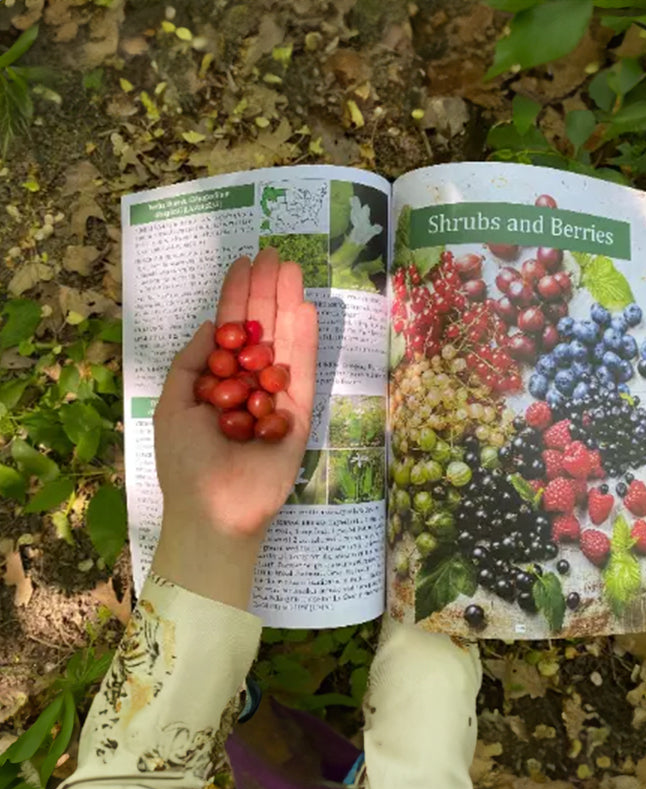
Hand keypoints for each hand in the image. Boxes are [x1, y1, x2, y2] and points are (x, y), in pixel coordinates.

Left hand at [151, 249, 317, 607]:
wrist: (214, 509)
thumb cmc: (185, 461)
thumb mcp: (174, 403)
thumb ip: (192, 362)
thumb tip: (213, 324)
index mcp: (218, 382)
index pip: (231, 330)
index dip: (236, 296)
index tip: (244, 263)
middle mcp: (250, 384)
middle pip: (261, 329)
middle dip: (265, 291)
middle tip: (273, 254)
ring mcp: (277, 398)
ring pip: (284, 344)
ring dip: (288, 305)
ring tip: (291, 269)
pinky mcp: (300, 415)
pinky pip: (304, 373)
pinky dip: (304, 342)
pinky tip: (304, 309)